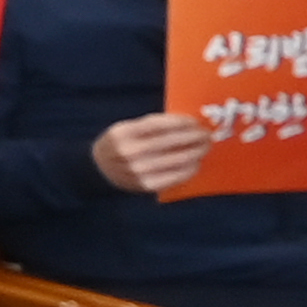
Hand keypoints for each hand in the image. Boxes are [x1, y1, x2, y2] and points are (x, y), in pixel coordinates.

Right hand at [92, 112, 211, 194]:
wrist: (100, 170)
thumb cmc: (120, 144)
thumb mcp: (127, 128)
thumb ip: (151, 125)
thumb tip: (187, 124)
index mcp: (124, 133)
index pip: (159, 124)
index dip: (181, 122)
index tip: (195, 122)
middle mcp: (130, 152)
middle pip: (170, 142)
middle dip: (194, 137)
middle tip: (207, 134)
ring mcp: (138, 170)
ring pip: (177, 159)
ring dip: (196, 152)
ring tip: (204, 147)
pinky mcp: (147, 185)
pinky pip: (175, 176)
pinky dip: (189, 169)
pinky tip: (195, 163)